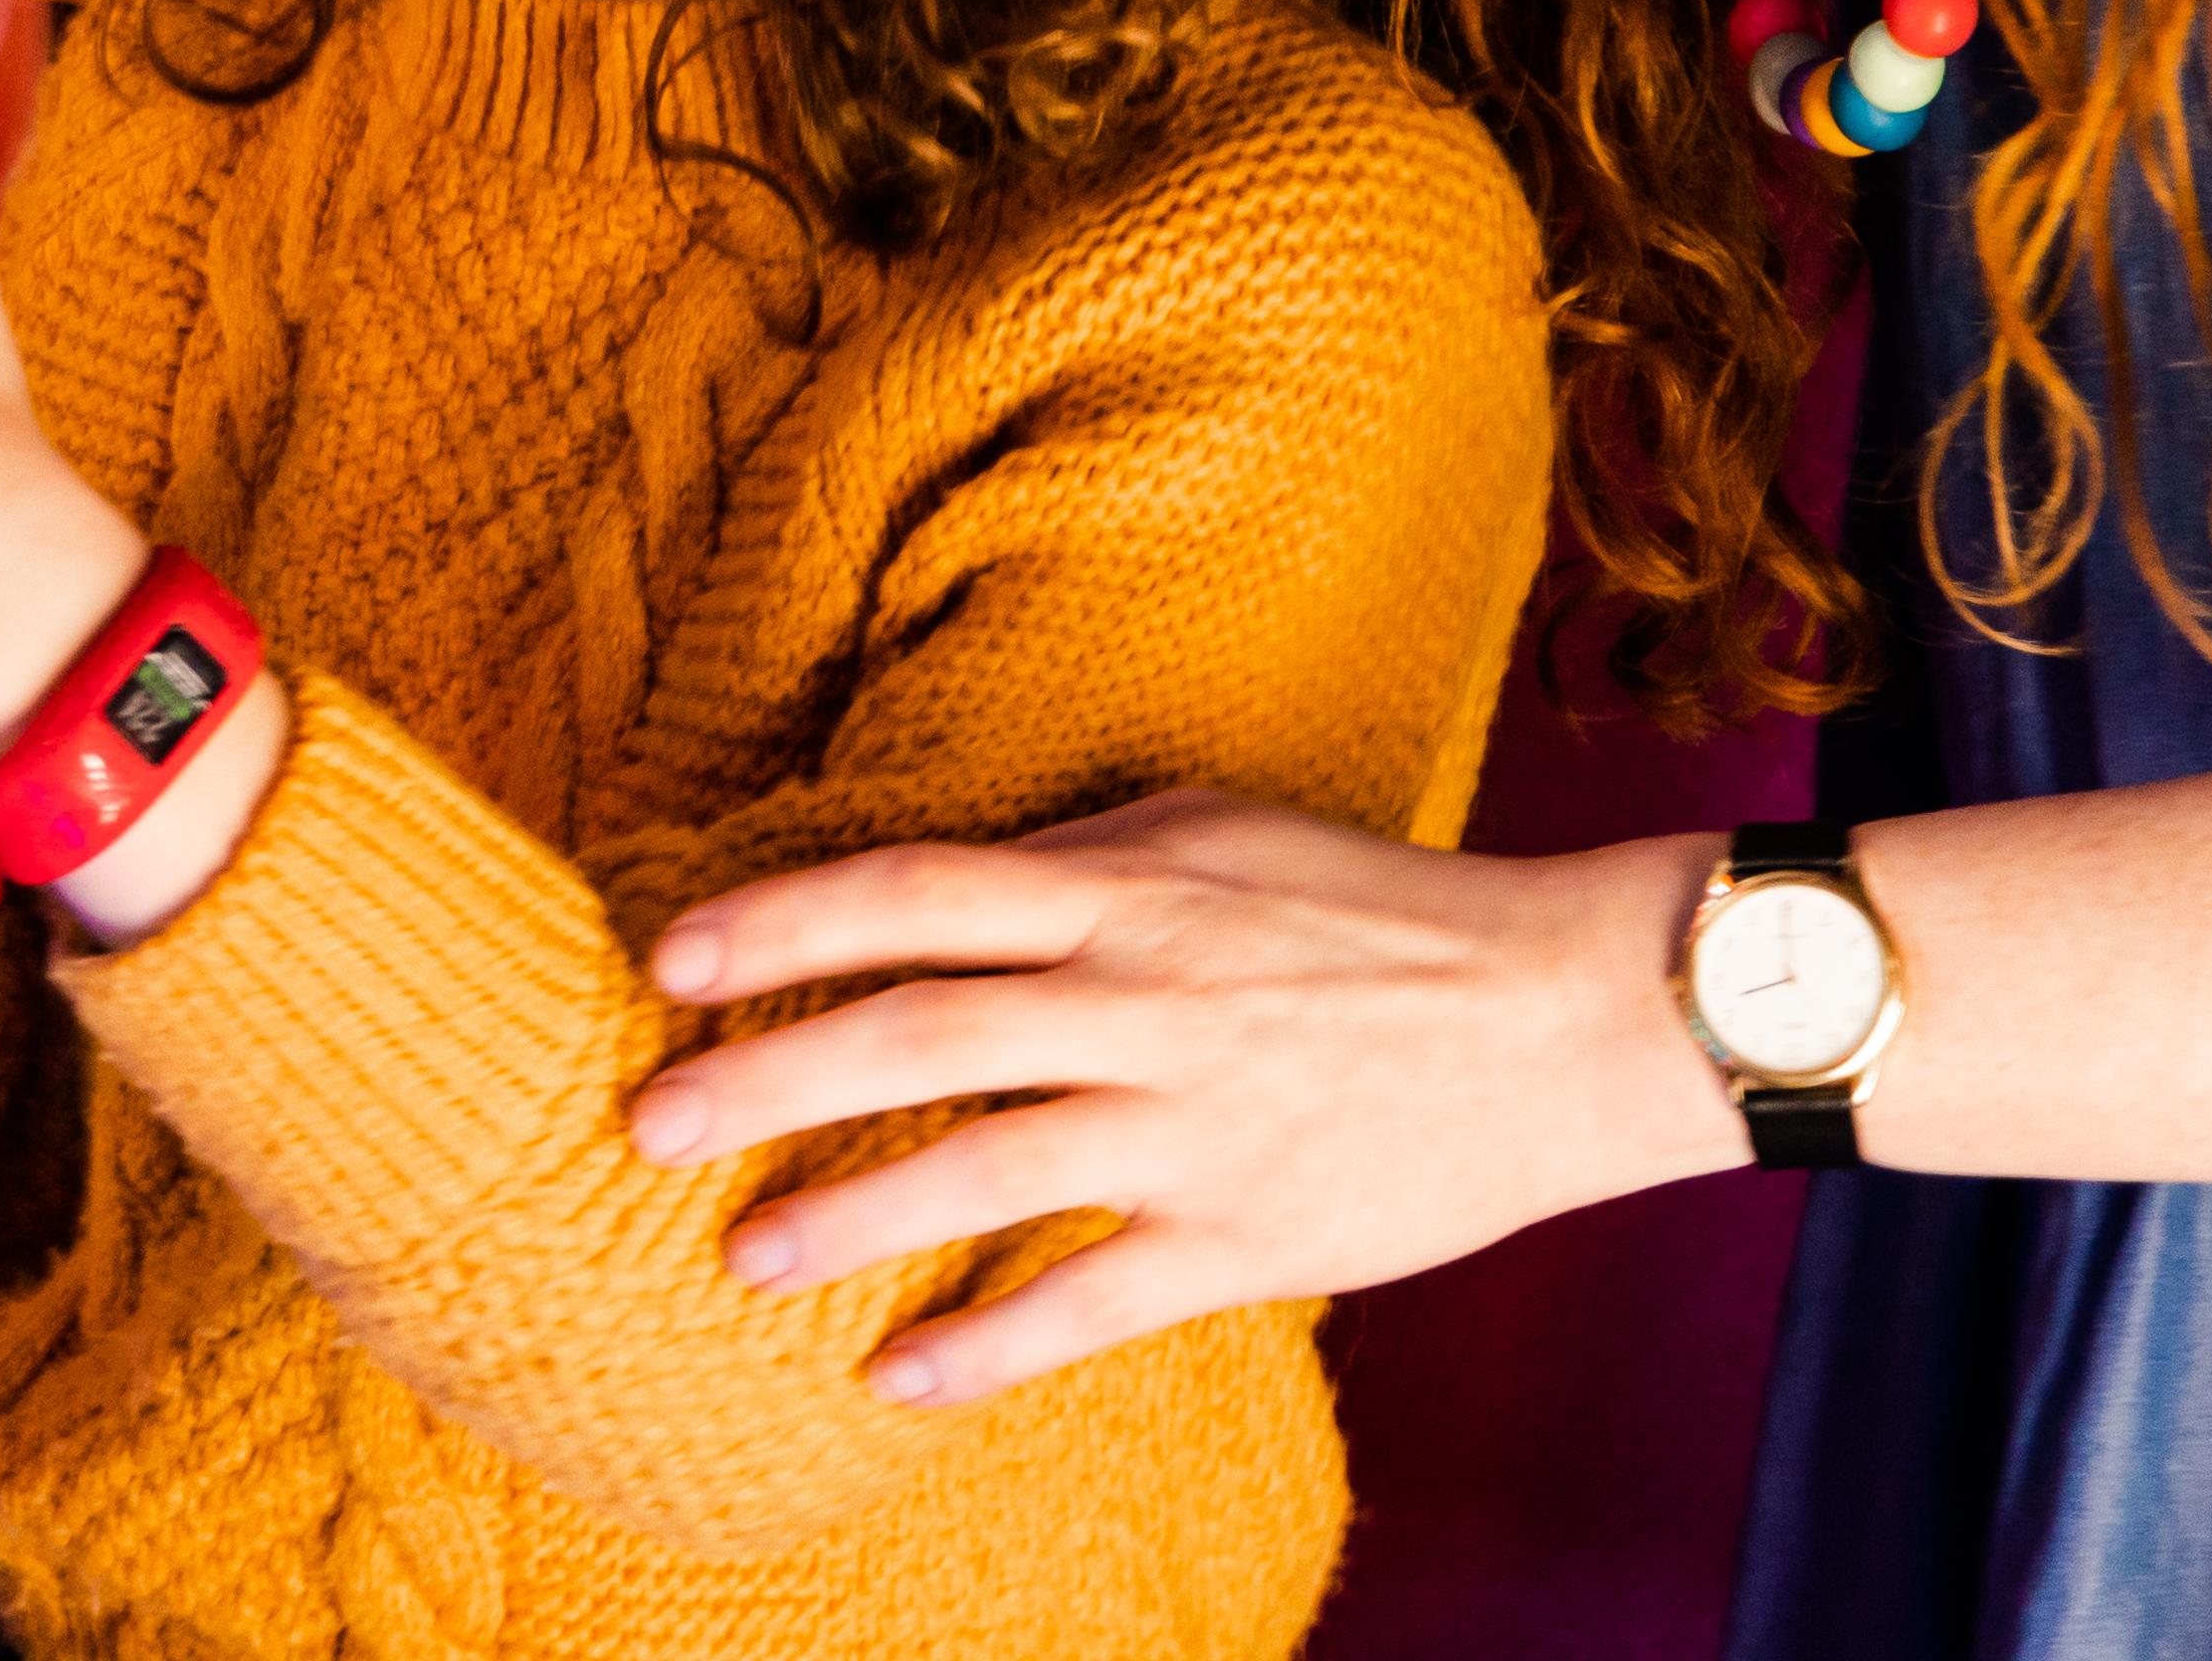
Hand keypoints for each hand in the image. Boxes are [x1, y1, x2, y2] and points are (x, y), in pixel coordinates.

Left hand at [624, 800, 1730, 1406]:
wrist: (1565, 1015)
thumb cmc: (1373, 911)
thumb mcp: (1210, 832)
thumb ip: (1076, 857)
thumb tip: (939, 888)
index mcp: (1123, 887)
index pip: (913, 894)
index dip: (782, 923)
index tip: (670, 959)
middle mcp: (1140, 998)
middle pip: (915, 1032)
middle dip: (766, 1078)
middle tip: (646, 1122)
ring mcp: (1191, 1124)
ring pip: (984, 1170)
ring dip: (849, 1220)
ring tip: (743, 1257)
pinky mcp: (1249, 1234)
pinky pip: (1092, 1302)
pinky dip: (988, 1346)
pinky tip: (899, 1378)